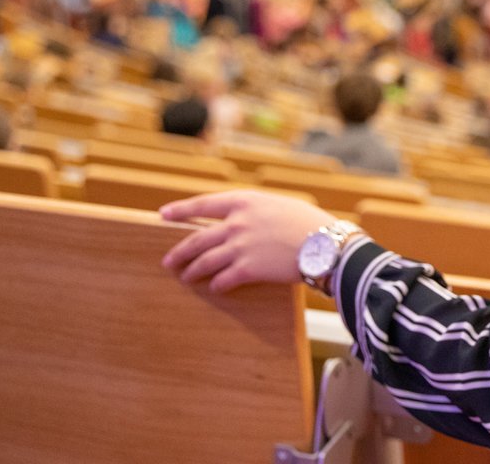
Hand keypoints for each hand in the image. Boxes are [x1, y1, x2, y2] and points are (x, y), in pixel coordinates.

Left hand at [159, 190, 336, 292]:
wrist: (326, 244)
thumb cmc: (310, 223)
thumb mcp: (279, 205)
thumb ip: (256, 211)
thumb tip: (242, 220)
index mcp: (244, 201)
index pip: (202, 204)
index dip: (181, 210)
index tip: (164, 214)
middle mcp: (236, 223)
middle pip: (197, 239)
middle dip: (180, 251)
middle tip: (169, 260)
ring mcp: (240, 246)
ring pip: (205, 261)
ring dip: (193, 271)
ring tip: (186, 277)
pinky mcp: (248, 269)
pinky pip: (223, 280)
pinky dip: (217, 285)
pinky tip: (216, 288)